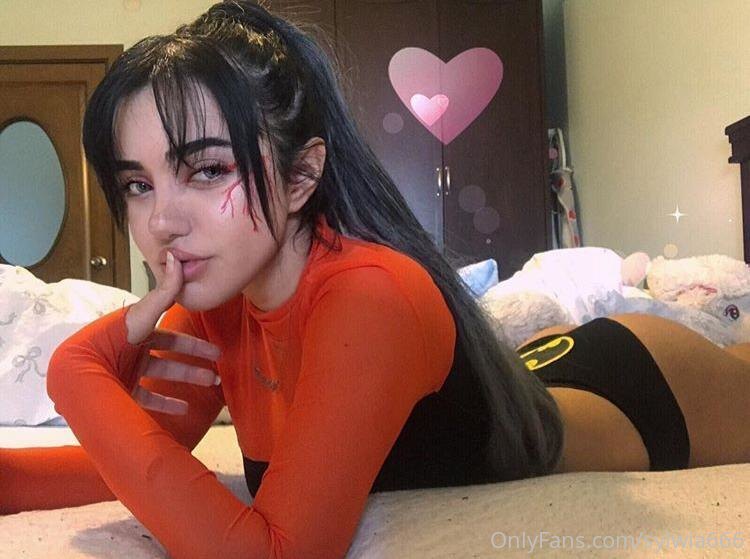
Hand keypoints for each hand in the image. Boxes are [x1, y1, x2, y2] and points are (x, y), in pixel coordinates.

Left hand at [125, 251, 221, 414]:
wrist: (81, 367)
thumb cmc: (112, 339)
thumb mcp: (143, 314)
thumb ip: (164, 292)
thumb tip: (175, 258)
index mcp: (140, 333)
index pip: (173, 339)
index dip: (195, 346)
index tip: (215, 353)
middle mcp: (135, 352)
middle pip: (171, 359)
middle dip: (194, 367)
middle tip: (217, 375)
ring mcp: (129, 372)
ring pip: (163, 378)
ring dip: (186, 382)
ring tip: (207, 388)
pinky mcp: (122, 392)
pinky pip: (148, 399)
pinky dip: (166, 404)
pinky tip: (184, 408)